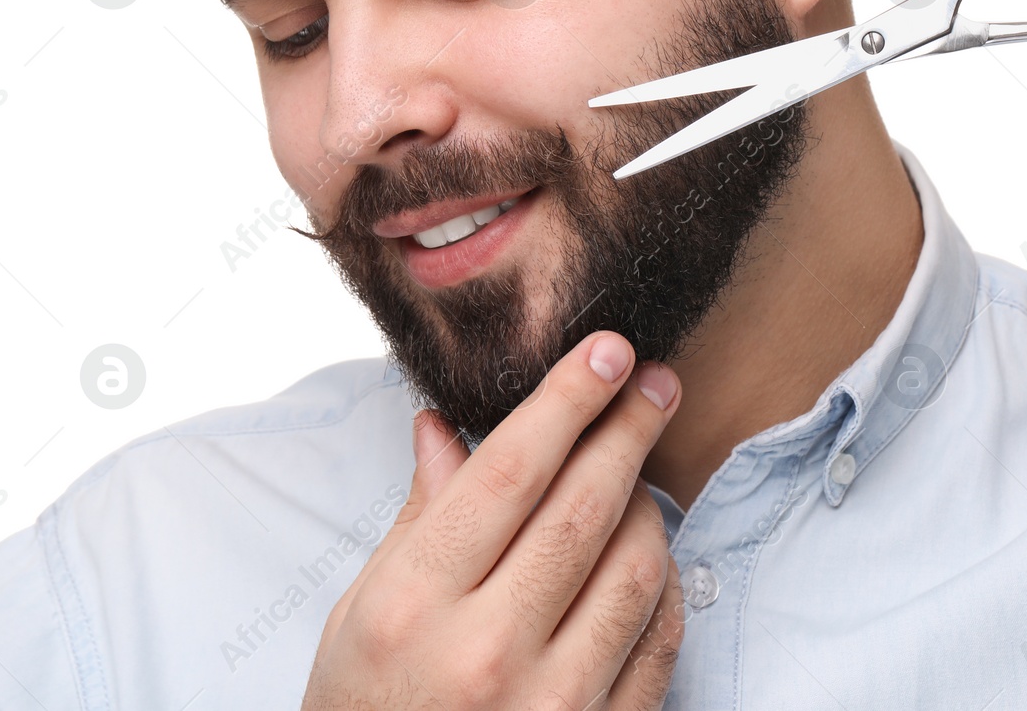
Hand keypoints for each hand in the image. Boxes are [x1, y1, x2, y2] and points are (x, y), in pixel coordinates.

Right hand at [302, 332, 685, 709]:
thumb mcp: (361, 614)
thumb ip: (418, 518)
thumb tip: (446, 426)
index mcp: (413, 607)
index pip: (509, 473)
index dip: (567, 399)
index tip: (608, 351)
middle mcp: (486, 654)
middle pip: (585, 507)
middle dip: (629, 427)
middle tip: (655, 381)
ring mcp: (551, 706)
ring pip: (638, 566)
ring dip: (650, 504)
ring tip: (639, 476)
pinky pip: (661, 638)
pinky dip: (665, 582)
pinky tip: (649, 554)